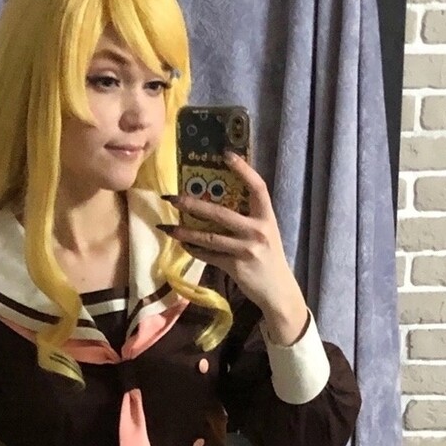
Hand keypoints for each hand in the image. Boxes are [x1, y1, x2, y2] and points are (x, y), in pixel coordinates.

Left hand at [161, 151, 309, 340]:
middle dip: (193, 204)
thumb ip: (249, 217)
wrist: (278, 290)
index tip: (226, 155)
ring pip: (209, 237)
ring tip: (167, 227)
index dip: (244, 170)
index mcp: (267, 217)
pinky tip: (183, 244)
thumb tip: (218, 200)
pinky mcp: (236, 266)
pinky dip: (194, 250)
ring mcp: (247, 249)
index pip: (258, 187)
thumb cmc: (268, 257)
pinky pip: (209, 256)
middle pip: (221, 213)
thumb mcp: (265, 233)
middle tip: (171, 198)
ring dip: (185, 232)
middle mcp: (258, 230)